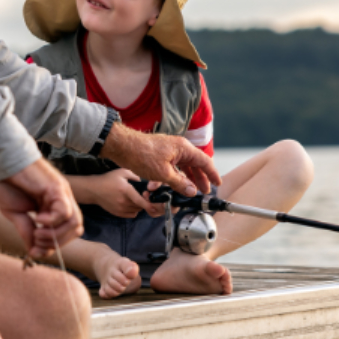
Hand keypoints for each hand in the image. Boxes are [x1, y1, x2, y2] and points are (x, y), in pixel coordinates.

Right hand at [0, 158, 82, 259]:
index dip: (53, 245)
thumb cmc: (5, 183)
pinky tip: (37, 219)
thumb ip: (26, 230)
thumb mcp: (15, 213)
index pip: (66, 232)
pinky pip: (64, 211)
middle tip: (36, 242)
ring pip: (75, 222)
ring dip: (55, 235)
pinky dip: (52, 221)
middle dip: (56, 243)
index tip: (34, 251)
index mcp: (53, 206)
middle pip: (75, 229)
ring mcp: (61, 192)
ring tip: (36, 232)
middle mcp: (61, 199)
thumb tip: (33, 251)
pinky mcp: (56, 187)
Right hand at [85, 169, 166, 218]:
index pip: (139, 200)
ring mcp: (120, 208)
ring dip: (139, 206)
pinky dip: (134, 211)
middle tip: (142, 195)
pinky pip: (131, 215)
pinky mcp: (117, 213)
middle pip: (140, 206)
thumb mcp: (121, 172)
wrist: (93, 190)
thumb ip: (134, 175)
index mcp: (125, 190)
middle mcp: (123, 201)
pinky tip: (130, 204)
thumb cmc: (107, 179)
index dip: (148, 205)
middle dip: (144, 202)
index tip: (155, 207)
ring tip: (135, 199)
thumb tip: (143, 181)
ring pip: (136, 211)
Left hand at [101, 124, 220, 195]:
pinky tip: (159, 188)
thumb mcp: (163, 174)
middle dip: (198, 179)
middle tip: (202, 191)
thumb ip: (180, 183)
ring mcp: (168, 150)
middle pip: (194, 165)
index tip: (217, 183)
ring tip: (184, 192)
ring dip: (182, 180)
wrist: (121, 147)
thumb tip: (192, 191)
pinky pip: (169, 167)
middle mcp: (178, 147)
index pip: (205, 161)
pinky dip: (168, 178)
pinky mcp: (159, 155)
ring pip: (181, 167)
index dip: (212, 174)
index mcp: (184, 148)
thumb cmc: (141, 154)